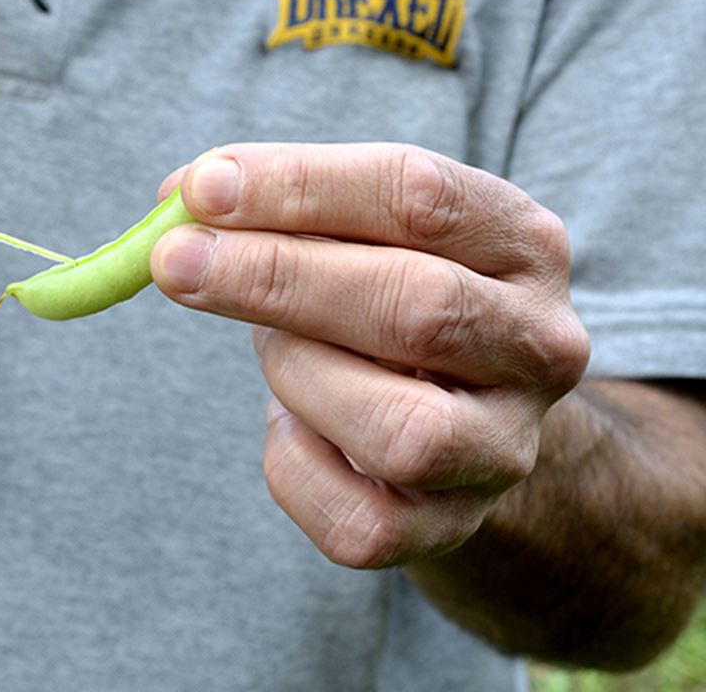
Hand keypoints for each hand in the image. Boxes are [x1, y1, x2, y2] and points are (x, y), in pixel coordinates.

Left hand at [152, 143, 590, 567]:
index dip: (300, 186)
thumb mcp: (358, 234)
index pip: (419, 196)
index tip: (201, 187)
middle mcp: (540, 346)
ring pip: (400, 429)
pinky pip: (356, 520)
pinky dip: (292, 464)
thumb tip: (180, 197)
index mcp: (523, 244)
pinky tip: (290, 424)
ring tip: (276, 351)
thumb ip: (281, 210)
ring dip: (298, 376)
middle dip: (276, 278)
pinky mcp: (451, 528)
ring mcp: (506, 448)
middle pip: (418, 307)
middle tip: (173, 261)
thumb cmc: (383, 297)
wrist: (457, 420)